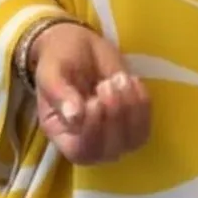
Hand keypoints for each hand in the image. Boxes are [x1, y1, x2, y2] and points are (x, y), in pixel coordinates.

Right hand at [29, 23, 150, 163]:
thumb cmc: (61, 60)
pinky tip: (132, 81)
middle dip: (114, 116)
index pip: (80, 151)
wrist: (80, 47)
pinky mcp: (132, 124)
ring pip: (133, 141)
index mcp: (61, 133)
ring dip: (132, 109)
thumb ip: (59, 94)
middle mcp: (87, 142)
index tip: (94, 100)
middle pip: (109, 151)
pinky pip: (146, 127)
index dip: (93, 131)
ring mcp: (113, 136)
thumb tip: (74, 117)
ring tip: (120, 79)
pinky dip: (143, 104)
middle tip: (107, 83)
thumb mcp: (52, 72)